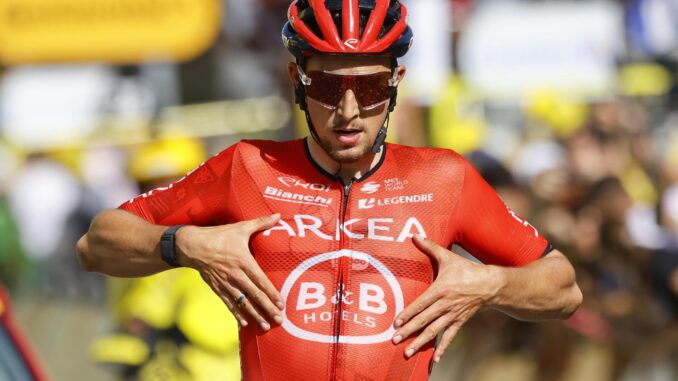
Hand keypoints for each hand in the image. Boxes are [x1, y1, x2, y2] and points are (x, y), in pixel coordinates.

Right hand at [176, 214, 283, 330]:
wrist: (192, 246)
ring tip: (265, 326)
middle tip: (279, 320)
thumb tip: (278, 216)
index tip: (281, 304)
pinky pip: (228, 303)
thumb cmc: (219, 236)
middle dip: (267, 309)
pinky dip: (236, 314)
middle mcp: (236, 275)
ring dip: (254, 315)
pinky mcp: (217, 287)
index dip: (272, 293)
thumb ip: (260, 223)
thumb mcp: (240, 228)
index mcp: (243, 261)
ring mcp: (225, 283)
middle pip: (254, 295)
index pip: (261, 281)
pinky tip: (244, 323)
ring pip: (242, 303)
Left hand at [392, 235, 500, 362]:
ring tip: (408, 353)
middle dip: (409, 331)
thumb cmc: (466, 269)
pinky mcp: (459, 321)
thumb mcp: (448, 257)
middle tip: (394, 340)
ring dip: (421, 342)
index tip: (396, 323)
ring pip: (434, 331)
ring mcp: (453, 315)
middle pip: (425, 320)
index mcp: (441, 290)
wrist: (490, 284)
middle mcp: (445, 305)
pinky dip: (442, 348)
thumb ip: (430, 247)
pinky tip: (435, 360)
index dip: (408, 313)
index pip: (421, 304)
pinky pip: (449, 336)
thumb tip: (414, 235)